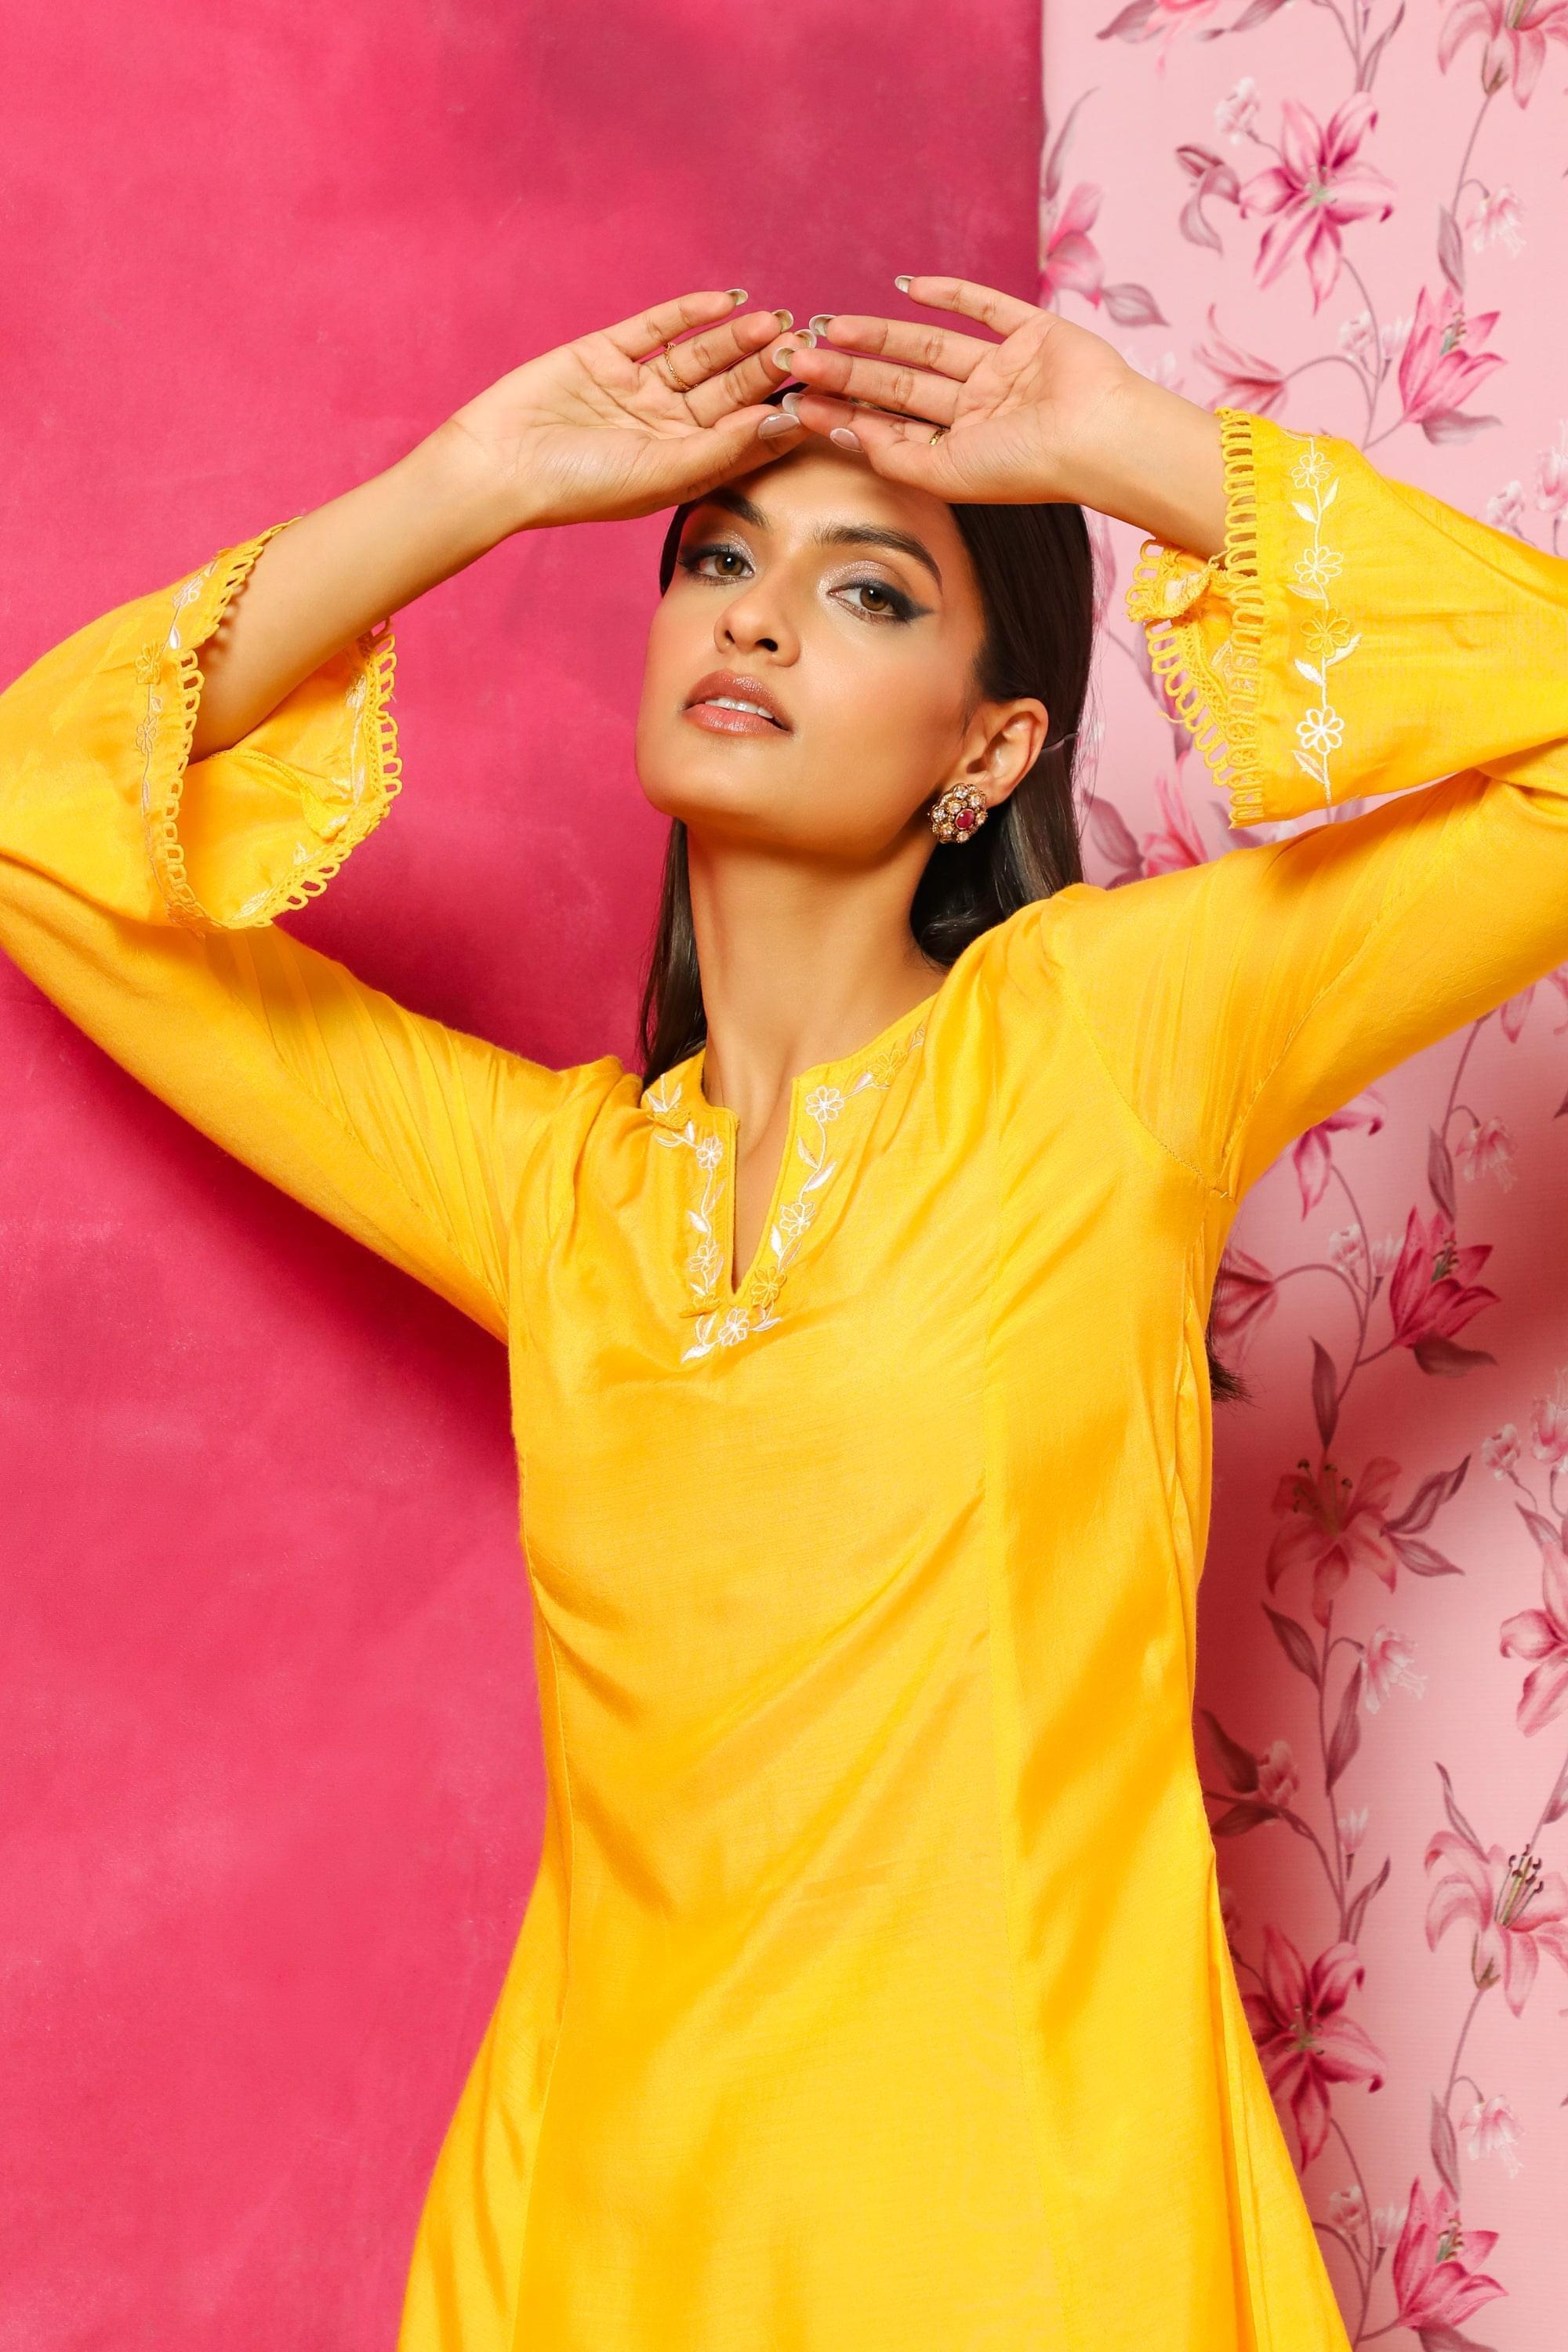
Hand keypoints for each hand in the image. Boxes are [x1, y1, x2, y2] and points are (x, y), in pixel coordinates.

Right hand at [443, 288, 805, 532]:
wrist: (502, 463)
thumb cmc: (583, 486)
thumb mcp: (665, 471)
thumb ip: (726, 446)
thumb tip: (786, 424)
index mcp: (684, 464)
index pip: (744, 435)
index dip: (782, 414)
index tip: (821, 395)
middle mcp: (666, 426)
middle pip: (728, 390)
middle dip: (764, 369)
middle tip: (801, 345)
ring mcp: (637, 387)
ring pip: (700, 356)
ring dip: (736, 338)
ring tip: (774, 321)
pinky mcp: (606, 353)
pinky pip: (657, 327)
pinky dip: (690, 312)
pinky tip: (726, 299)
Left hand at [779, 277, 1224, 555]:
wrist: (1098, 438)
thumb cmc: (1026, 468)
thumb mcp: (945, 474)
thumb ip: (894, 456)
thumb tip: (846, 432)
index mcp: (960, 448)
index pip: (891, 424)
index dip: (845, 409)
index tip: (798, 398)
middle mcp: (979, 408)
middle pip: (901, 383)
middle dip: (850, 370)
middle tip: (799, 354)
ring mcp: (1005, 368)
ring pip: (929, 346)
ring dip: (881, 334)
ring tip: (832, 325)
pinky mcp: (1034, 331)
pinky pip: (985, 306)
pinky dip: (949, 293)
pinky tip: (906, 286)